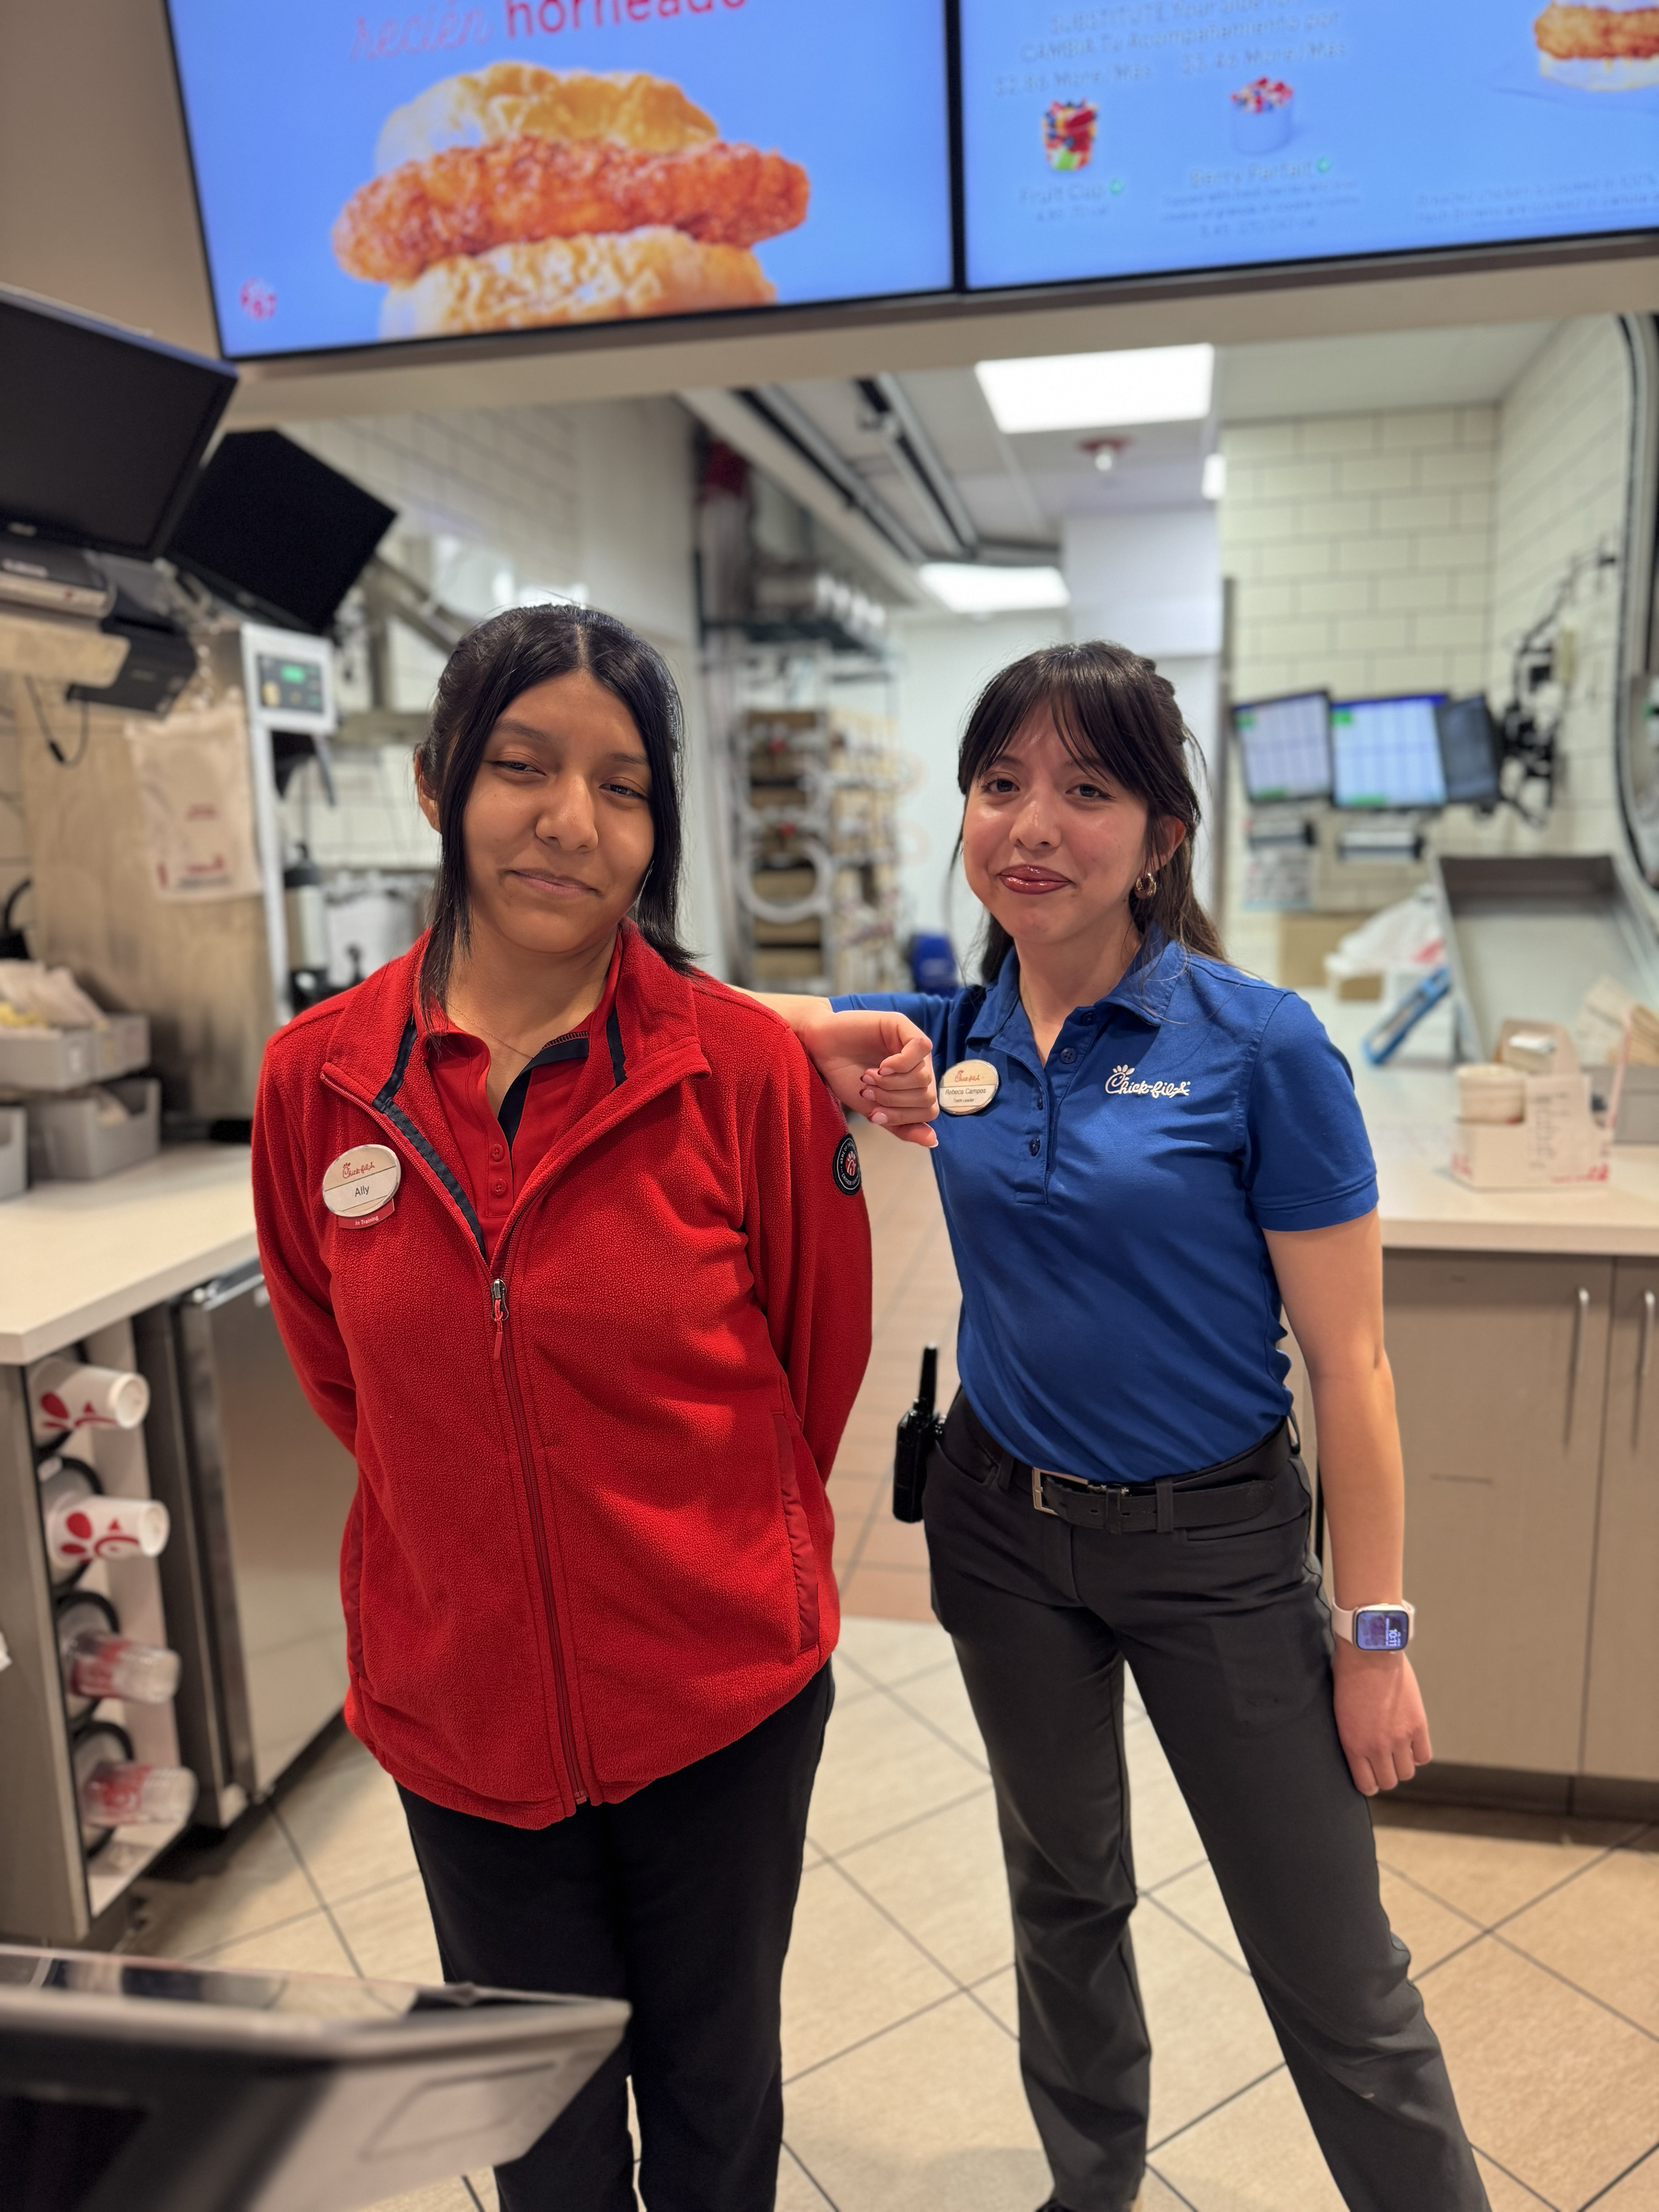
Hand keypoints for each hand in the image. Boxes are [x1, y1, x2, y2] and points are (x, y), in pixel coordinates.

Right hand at [795, 1009, 938, 1148]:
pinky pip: (920, 1047)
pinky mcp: (903, 1025)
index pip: (929, 1110)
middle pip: (927, 1095)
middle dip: (894, 1101)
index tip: (873, 1113)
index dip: (902, 1117)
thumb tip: (933, 1141)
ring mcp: (912, 1045)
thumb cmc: (844, 1077)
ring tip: (869, 1077)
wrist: (819, 1049)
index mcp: (914, 1085)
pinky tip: (882, 1066)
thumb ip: (901, 1126)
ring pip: (924, 1076)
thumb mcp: (872, 1109)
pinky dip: (901, 1064)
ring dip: (892, 1084)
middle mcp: (918, 1065)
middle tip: (868, 1091)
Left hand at [1331, 1642, 1431, 1794]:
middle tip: (1385, 1760)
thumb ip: (1354, 1738)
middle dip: (1386, 1774)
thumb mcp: (1341, 1713)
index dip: (1371, 1783)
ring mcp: (1399, 1738)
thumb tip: (1363, 1755)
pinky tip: (1411, 1742)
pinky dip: (1418, 1753)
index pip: (1366, 1785)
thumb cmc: (1349, 1676)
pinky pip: (1423, 1755)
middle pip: (1389, 1781)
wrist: (1368, 1653)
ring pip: (1407, 1772)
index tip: (1372, 1776)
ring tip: (1398, 1749)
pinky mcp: (1418, 1726)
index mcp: (1353, 1744)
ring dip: (1403, 1764)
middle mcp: (1376, 1747)